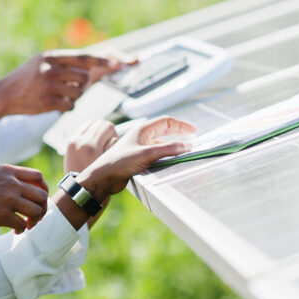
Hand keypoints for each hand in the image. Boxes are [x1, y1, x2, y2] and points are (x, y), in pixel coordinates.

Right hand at [0, 50, 132, 124]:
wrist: (4, 95)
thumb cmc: (28, 78)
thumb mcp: (43, 62)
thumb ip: (67, 62)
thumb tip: (99, 64)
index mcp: (52, 56)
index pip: (84, 57)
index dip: (103, 61)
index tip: (120, 63)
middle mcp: (51, 69)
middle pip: (85, 78)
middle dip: (82, 84)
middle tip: (67, 86)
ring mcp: (49, 86)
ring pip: (79, 93)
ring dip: (73, 96)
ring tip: (56, 93)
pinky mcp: (48, 102)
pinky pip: (71, 106)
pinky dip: (65, 106)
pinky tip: (51, 103)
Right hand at [0, 165, 48, 247]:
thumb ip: (6, 179)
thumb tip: (23, 190)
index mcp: (7, 171)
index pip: (38, 177)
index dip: (42, 190)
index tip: (37, 200)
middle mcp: (10, 182)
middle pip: (42, 195)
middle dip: (42, 208)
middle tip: (34, 217)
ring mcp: (7, 198)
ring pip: (37, 210)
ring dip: (35, 220)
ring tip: (26, 225)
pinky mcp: (2, 215)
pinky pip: (23, 224)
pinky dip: (22, 229)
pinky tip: (15, 231)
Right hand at [62, 119, 118, 226]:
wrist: (83, 192)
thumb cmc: (80, 174)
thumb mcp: (73, 156)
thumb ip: (81, 142)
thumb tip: (93, 131)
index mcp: (74, 141)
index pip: (91, 123)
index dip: (99, 129)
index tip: (102, 137)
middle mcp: (83, 142)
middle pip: (102, 124)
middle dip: (108, 131)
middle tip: (110, 141)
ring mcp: (95, 148)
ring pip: (109, 129)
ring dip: (113, 136)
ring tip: (112, 147)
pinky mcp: (106, 155)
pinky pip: (114, 140)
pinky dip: (116, 144)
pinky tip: (116, 153)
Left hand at [78, 115, 195, 198]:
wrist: (104, 177)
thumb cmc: (120, 162)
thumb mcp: (147, 154)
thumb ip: (168, 149)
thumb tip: (187, 145)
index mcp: (143, 130)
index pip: (166, 121)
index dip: (181, 125)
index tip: (194, 132)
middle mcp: (142, 136)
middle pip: (165, 131)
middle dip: (179, 134)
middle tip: (193, 139)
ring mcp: (141, 147)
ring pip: (162, 144)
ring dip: (174, 146)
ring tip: (186, 152)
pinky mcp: (140, 158)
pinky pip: (158, 154)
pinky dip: (167, 155)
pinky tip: (173, 161)